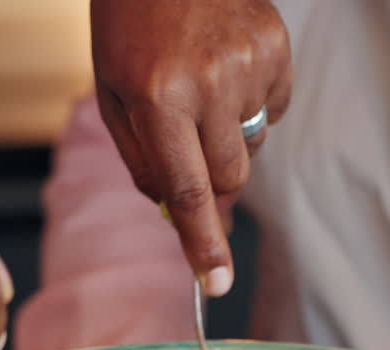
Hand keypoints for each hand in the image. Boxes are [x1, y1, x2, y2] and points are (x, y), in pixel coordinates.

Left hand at [90, 0, 291, 295]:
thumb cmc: (130, 26)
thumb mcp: (113, 94)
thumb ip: (143, 161)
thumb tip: (175, 215)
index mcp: (158, 97)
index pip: (188, 191)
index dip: (202, 243)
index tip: (217, 283)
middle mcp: (210, 83)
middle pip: (228, 178)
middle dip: (212, 186)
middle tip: (193, 161)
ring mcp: (250, 64)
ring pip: (251, 146)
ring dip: (228, 139)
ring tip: (202, 88)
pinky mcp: (277, 49)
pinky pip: (272, 109)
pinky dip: (250, 104)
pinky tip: (225, 69)